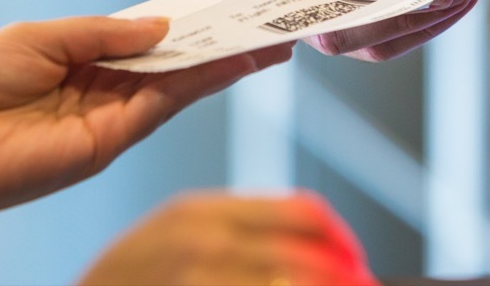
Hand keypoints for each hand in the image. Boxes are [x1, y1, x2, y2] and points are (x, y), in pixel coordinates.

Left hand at [0, 16, 291, 254]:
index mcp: (80, 60)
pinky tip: (232, 60)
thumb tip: (162, 25)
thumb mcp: (40, 37)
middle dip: (217, 41)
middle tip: (263, 19)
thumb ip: (104, 32)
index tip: (222, 2)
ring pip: (180, 83)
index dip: (184, 21)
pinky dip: (202, 82)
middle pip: (172, 61)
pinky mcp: (112, 140)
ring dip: (223, 60)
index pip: (145, 39)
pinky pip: (165, 104)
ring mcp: (111, 117)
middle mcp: (102, 89)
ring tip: (267, 36)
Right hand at [77, 190, 378, 285]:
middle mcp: (199, 242)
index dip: (338, 237)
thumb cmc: (126, 282)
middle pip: (298, 257)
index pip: (298, 212)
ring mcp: (192, 277)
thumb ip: (237, 234)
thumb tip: (310, 249)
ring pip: (283, 282)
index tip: (356, 258)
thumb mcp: (177, 239)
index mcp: (199, 211)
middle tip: (363, 284)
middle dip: (340, 276)